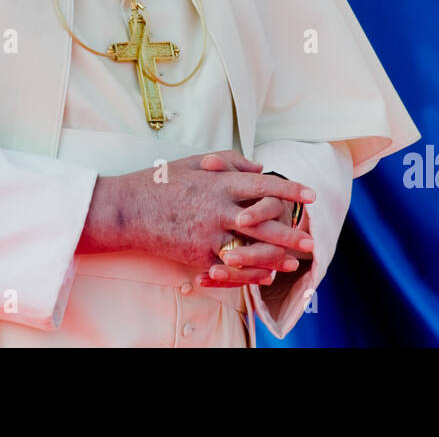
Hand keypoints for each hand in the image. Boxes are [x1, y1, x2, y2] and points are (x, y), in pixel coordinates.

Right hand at [78, 151, 314, 285]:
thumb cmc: (161, 182)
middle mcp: (217, 208)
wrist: (127, 209)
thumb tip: (259, 168)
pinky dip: (249, 273)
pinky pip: (229, 267)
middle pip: (262, 222)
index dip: (289, 190)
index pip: (262, 186)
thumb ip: (229, 162)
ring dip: (274, 257)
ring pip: (249, 249)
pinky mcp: (197, 254)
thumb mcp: (194, 162)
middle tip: (311, 242)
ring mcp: (207, 234)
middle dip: (290, 233)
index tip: (310, 195)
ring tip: (293, 263)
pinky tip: (265, 275)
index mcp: (219, 183)